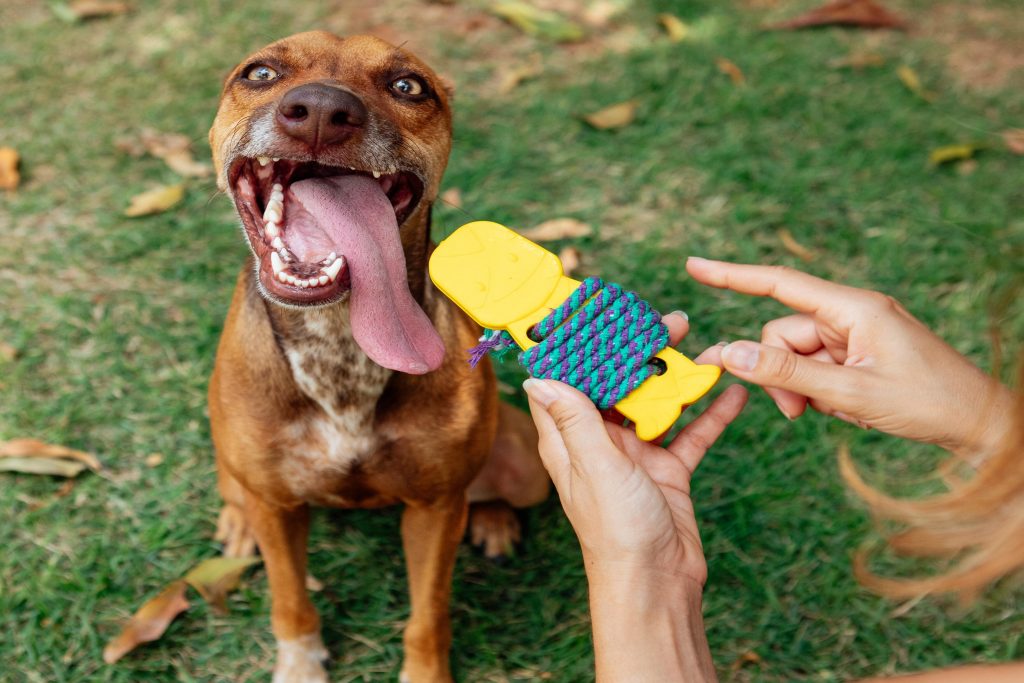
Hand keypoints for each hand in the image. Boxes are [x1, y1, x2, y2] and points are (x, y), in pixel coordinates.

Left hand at [522, 313, 747, 585]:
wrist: (658, 585)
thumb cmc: (617, 532)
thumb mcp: (595, 466)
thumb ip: (574, 419)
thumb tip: (537, 374)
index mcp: (569, 439)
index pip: (564, 380)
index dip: (574, 346)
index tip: (591, 311)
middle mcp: (599, 442)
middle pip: (616, 383)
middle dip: (639, 351)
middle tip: (669, 321)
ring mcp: (635, 455)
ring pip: (655, 402)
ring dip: (677, 376)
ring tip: (703, 346)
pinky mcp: (667, 470)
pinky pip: (690, 433)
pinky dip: (710, 414)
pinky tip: (733, 393)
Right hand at [687, 258, 1015, 457]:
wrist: (980, 425)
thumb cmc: (928, 403)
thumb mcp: (850, 393)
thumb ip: (786, 372)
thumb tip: (729, 352)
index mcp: (854, 308)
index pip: (779, 284)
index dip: (732, 275)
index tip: (694, 266)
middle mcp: (852, 315)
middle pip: (783, 334)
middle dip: (780, 374)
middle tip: (795, 412)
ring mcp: (856, 335)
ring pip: (796, 356)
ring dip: (801, 388)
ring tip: (829, 413)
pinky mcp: (860, 355)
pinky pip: (818, 368)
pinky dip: (821, 392)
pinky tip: (850, 409)